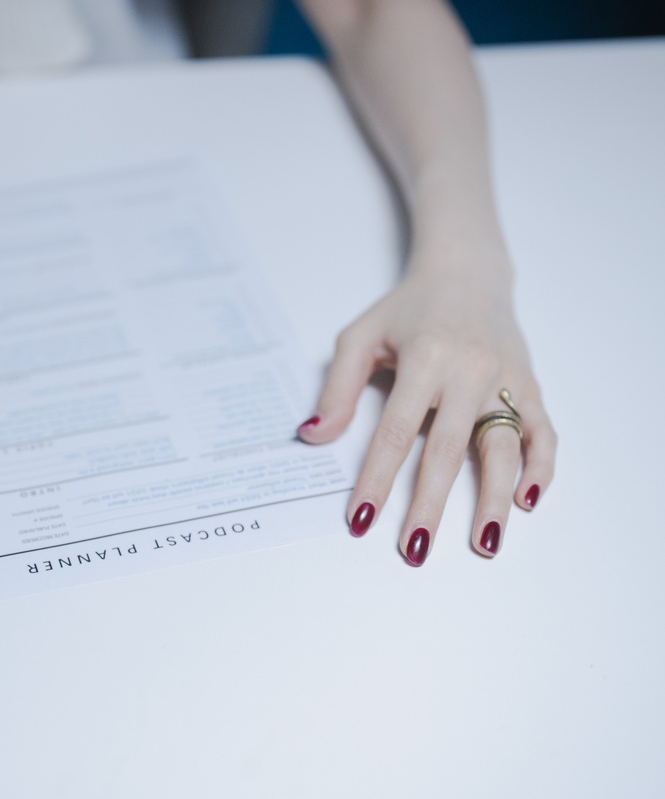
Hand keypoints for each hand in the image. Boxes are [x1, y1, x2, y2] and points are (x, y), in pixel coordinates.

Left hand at [297, 255, 555, 564]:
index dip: (378, 478)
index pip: (396, 432)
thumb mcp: (360, 336)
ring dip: (495, 499)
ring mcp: (506, 380)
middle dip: (430, 504)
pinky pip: (544, 432)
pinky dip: (540, 468)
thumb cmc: (407, 309)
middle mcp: (470, 371)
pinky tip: (526, 501)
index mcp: (425, 358)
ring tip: (484, 542)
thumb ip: (337, 389)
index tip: (361, 519)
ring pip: (505, 447)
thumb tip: (313, 437)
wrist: (467, 273)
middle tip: (415, 549)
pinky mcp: (531, 386)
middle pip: (449, 449)